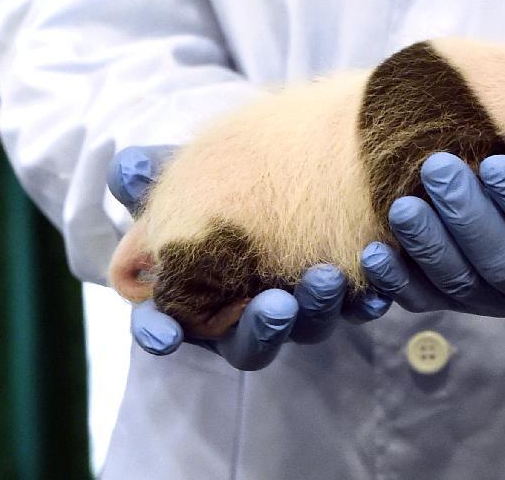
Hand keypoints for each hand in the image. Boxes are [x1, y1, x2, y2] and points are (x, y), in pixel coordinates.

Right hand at [108, 145, 390, 370]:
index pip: (168, 326)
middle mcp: (245, 314)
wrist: (287, 164)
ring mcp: (298, 309)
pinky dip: (368, 299)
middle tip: (276, 305)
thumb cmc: (219, 175)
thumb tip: (127, 169)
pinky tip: (377, 290)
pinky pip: (358, 308)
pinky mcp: (345, 296)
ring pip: (308, 326)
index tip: (162, 334)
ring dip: (317, 308)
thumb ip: (149, 172)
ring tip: (329, 278)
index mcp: (193, 295)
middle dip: (262, 326)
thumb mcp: (181, 170)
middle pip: (249, 340)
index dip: (160, 331)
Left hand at [361, 152, 504, 317]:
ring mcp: (502, 304)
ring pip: (463, 285)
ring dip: (430, 245)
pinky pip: (426, 300)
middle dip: (468, 217)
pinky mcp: (460, 305)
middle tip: (437, 169)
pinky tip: (376, 253)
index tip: (494, 165)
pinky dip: (397, 280)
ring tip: (403, 206)